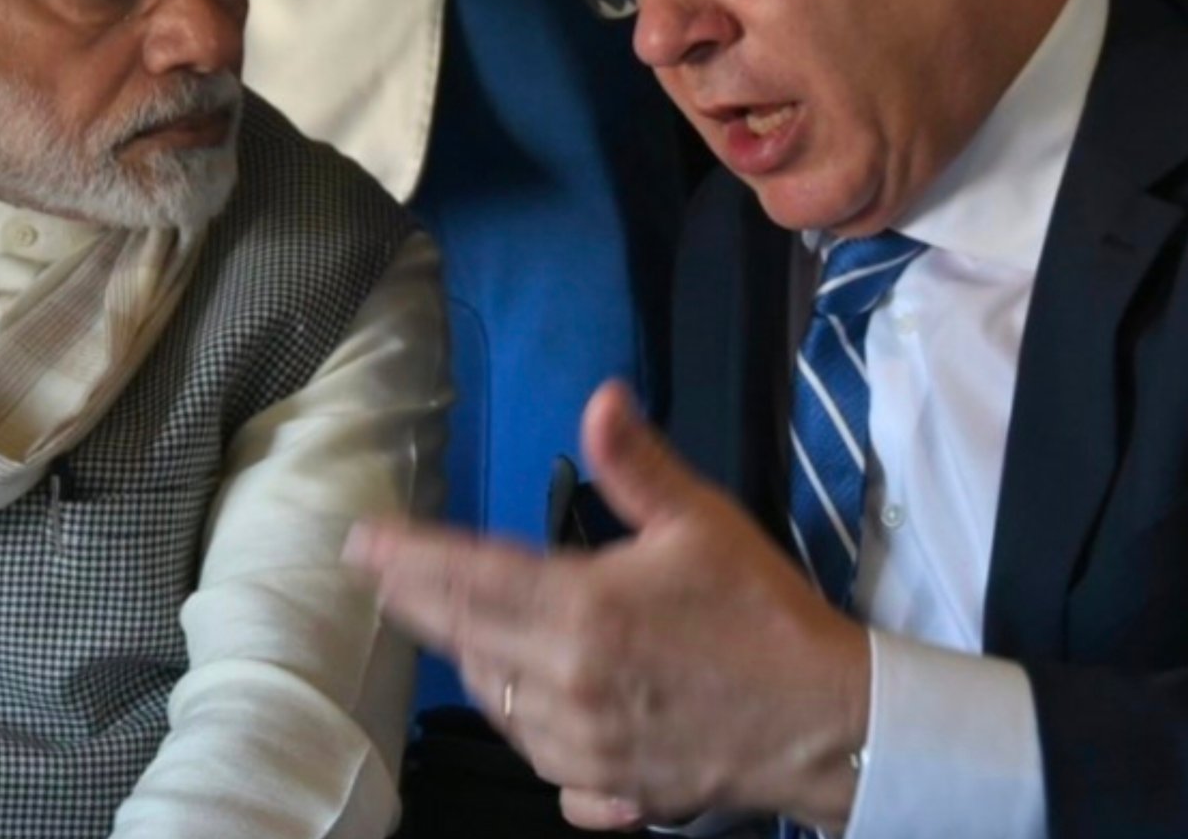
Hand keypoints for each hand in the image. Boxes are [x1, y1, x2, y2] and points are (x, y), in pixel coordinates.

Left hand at [344, 380, 869, 831]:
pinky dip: (519, 716)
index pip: (471, 577)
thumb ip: (637, 464)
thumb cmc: (762, 613)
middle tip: (380, 573)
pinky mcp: (605, 789)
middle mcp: (567, 682)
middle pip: (465, 638)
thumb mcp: (701, 521)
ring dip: (470, 656)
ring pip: (495, 698)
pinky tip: (522, 695)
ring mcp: (581, 746)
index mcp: (584, 609)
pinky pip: (534, 753)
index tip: (364, 542)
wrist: (824, 721)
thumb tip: (599, 399)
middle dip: (417, 601)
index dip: (411, 558)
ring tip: (453, 623)